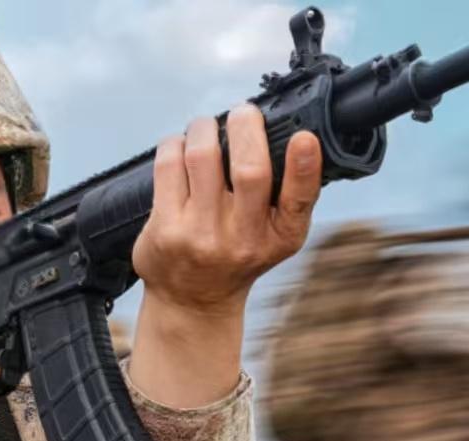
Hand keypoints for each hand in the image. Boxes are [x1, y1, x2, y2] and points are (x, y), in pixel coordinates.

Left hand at [129, 104, 322, 407]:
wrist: (192, 299)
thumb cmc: (239, 254)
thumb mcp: (277, 235)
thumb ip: (291, 195)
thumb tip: (300, 134)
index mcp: (280, 236)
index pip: (299, 199)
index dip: (304, 166)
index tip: (304, 138)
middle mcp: (242, 238)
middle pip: (248, 170)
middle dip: (244, 127)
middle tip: (242, 113)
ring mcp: (200, 235)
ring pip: (201, 158)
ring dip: (203, 128)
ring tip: (205, 126)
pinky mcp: (164, 229)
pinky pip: (168, 167)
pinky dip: (174, 145)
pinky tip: (179, 145)